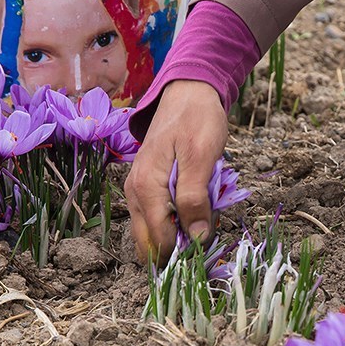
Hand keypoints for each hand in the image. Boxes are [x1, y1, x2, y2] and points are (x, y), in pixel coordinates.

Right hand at [125, 80, 227, 262]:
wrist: (187, 93)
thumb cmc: (197, 120)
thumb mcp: (202, 156)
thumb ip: (195, 198)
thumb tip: (196, 238)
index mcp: (146, 187)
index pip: (160, 240)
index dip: (185, 252)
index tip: (209, 250)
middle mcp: (134, 194)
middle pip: (149, 244)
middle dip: (176, 252)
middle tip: (206, 245)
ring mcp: (137, 192)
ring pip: (150, 235)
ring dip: (175, 240)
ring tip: (202, 229)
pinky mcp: (146, 189)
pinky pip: (155, 220)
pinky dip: (172, 227)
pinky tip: (193, 217)